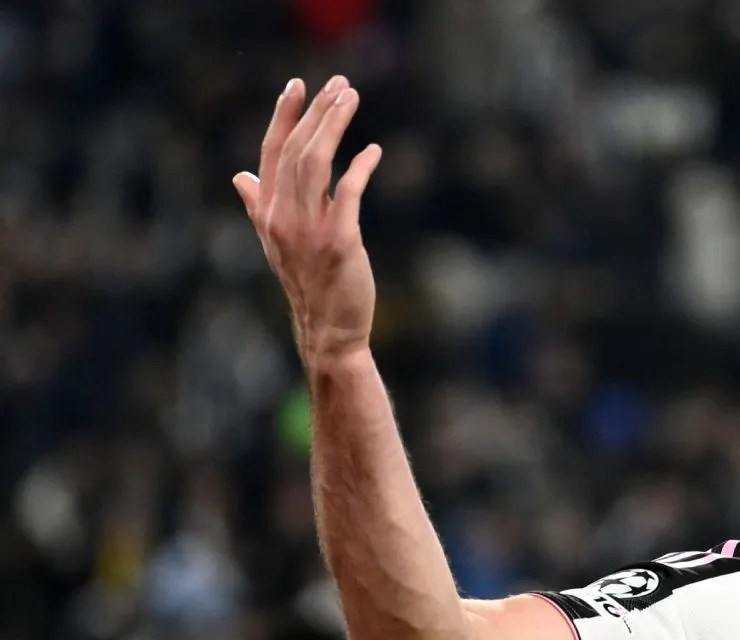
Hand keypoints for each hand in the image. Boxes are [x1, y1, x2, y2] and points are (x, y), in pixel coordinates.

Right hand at [233, 76, 383, 364]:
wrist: (328, 330)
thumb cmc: (309, 284)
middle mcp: (282, 217)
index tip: (297, 85)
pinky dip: (360, 168)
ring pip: (317, 163)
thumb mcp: (275, 242)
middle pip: (297, 150)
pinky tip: (374, 151)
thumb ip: (257, 206)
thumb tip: (240, 176)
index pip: (271, 153)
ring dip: (335, 126)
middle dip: (317, 112)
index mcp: (267, 212)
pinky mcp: (339, 242)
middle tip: (339, 84)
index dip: (283, 117)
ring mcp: (308, 229)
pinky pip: (348, 193)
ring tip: (352, 100)